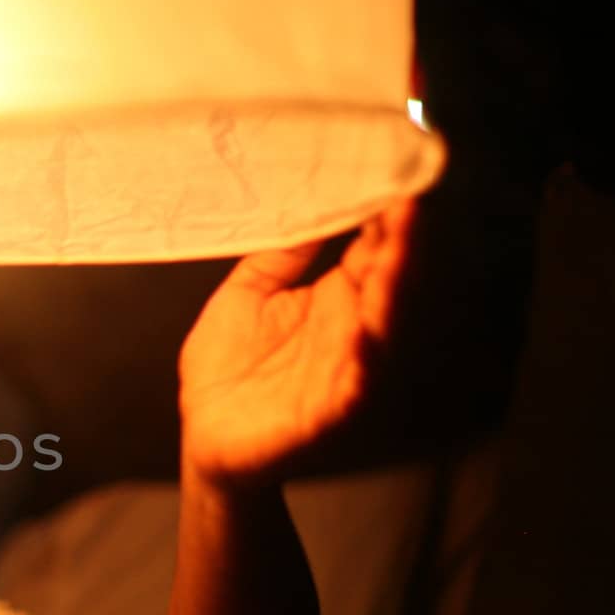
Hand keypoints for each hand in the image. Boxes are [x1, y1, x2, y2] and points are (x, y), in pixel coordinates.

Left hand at [178, 199, 415, 487]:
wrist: (207, 436)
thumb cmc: (227, 368)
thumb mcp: (248, 294)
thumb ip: (281, 254)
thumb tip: (311, 204)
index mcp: (333, 300)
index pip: (372, 252)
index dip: (384, 220)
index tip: (394, 177)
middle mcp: (349, 331)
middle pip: (387, 285)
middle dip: (401, 247)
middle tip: (407, 206)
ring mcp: (344, 371)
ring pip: (381, 330)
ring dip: (391, 295)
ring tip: (395, 258)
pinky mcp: (326, 413)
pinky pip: (353, 390)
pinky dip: (363, 366)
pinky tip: (366, 338)